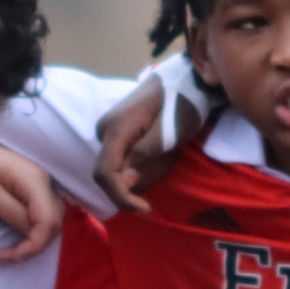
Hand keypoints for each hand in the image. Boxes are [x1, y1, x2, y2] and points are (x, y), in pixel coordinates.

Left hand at [0, 144, 62, 261]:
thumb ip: (14, 215)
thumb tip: (31, 236)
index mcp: (34, 181)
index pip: (48, 221)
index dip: (32, 245)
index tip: (4, 256)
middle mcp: (44, 181)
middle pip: (54, 222)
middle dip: (34, 245)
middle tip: (5, 256)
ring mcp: (40, 184)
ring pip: (51, 220)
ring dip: (35, 240)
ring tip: (10, 251)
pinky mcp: (33, 189)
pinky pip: (42, 214)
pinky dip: (33, 232)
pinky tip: (16, 238)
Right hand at [94, 77, 199, 211]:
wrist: (185, 80)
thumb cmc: (181, 102)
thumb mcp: (170, 132)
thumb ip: (145, 156)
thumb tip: (124, 181)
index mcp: (115, 129)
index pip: (105, 174)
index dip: (122, 197)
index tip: (146, 208)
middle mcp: (104, 131)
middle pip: (111, 176)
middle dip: (138, 182)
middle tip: (168, 164)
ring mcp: (109, 132)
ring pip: (120, 171)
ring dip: (146, 171)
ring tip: (169, 153)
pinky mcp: (117, 136)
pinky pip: (126, 161)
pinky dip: (145, 164)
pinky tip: (163, 151)